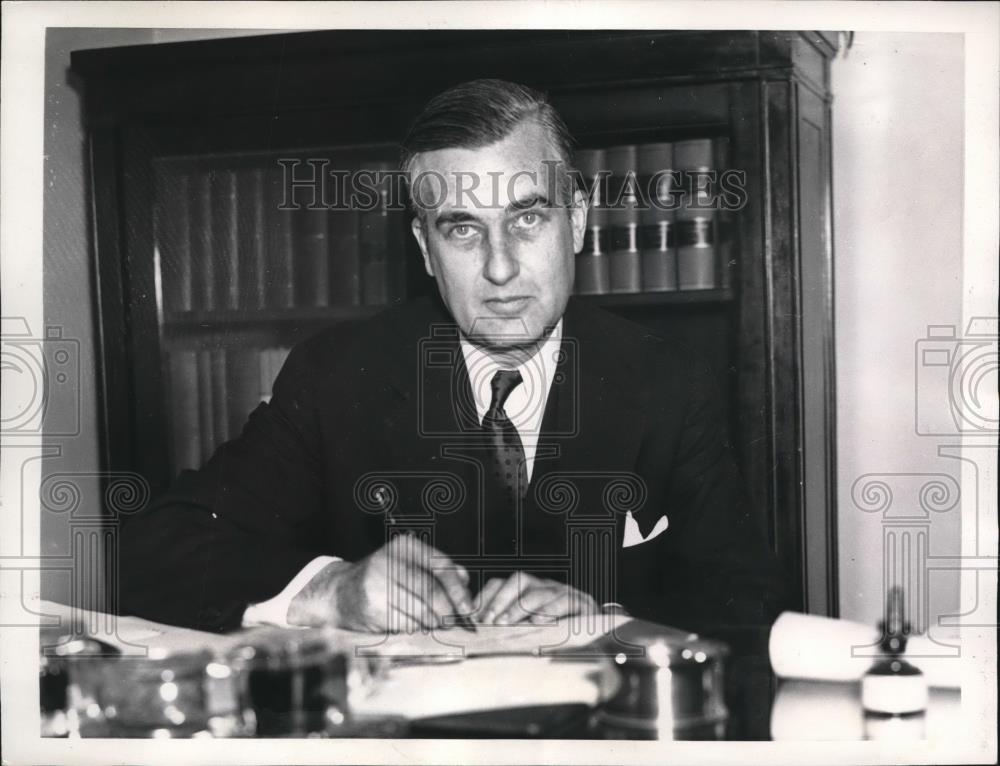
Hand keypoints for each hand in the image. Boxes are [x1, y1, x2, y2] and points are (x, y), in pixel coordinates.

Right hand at [286, 534, 473, 631]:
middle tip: (454, 623)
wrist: (342, 593)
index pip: (440, 566)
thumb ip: (439, 571)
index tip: (469, 609)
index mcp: (405, 546)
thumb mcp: (411, 564)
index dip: (458, 590)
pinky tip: (412, 626)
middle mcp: (389, 562)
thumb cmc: (385, 578)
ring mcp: (377, 585)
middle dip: (448, 612)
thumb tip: (465, 584)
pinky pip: (405, 625)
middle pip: (431, 591)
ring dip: (432, 624)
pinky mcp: (371, 608)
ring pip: (420, 612)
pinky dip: (415, 630)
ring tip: (432, 624)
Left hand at [475, 572, 598, 624]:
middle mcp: (543, 586)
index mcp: (527, 590)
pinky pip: (563, 601)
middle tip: (489, 621)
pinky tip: (538, 622)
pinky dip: (549, 610)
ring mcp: (561, 592)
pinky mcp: (580, 602)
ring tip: (507, 623)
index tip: (473, 615)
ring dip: (519, 607)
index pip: (502, 583)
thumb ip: (509, 629)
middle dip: (500, 600)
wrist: (598, 634)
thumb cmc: (558, 634)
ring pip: (538, 591)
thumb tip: (481, 635)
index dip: (487, 596)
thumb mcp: (529, 630)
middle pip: (518, 581)